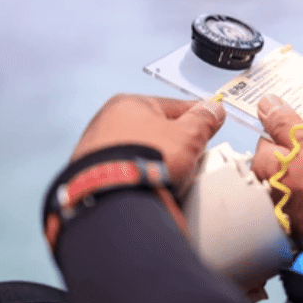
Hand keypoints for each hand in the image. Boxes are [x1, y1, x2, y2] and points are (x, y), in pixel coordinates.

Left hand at [71, 94, 224, 189]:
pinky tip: (150, 187)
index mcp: (129, 104)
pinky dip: (138, 177)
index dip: (195, 117)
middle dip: (172, 144)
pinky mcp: (89, 176)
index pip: (173, 107)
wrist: (115, 198)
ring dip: (155, 162)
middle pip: (153, 130)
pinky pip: (125, 171)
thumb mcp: (189, 136)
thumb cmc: (149, 159)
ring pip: (137, 152)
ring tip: (171, 178)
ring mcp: (95, 150)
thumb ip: (204, 120)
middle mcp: (106, 122)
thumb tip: (213, 109)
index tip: (208, 125)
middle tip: (190, 159)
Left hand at [251, 95, 302, 245]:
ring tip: (295, 186)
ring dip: (273, 175)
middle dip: (273, 152)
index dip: (272, 110)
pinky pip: (267, 196)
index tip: (266, 105)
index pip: (279, 119)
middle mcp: (283, 164)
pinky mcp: (273, 213)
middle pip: (263, 148)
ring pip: (263, 173)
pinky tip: (294, 202)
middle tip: (292, 161)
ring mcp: (275, 189)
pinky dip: (277, 197)